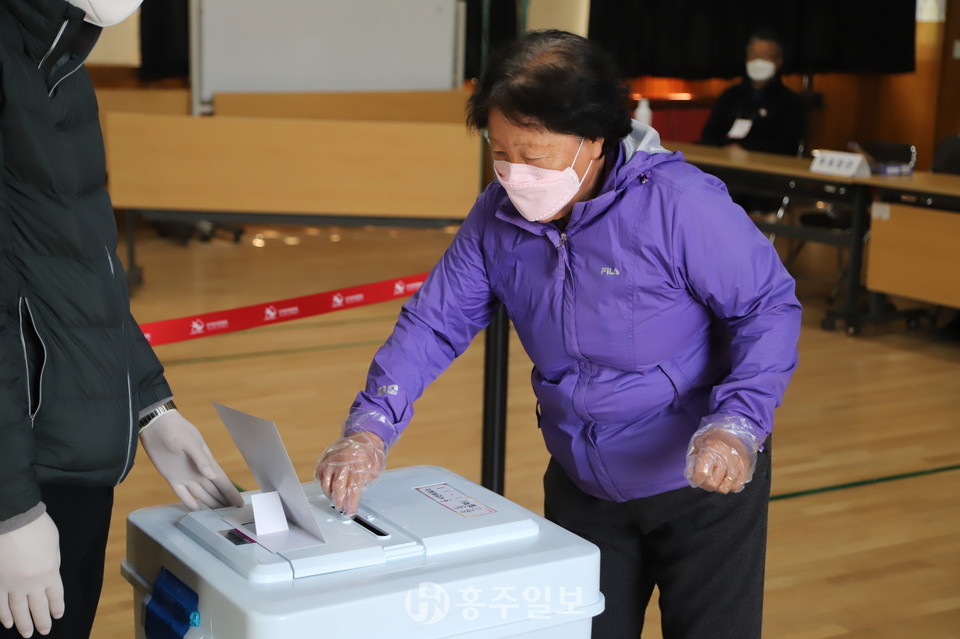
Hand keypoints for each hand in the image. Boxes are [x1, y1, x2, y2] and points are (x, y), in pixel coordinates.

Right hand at [0, 512, 63, 636]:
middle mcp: (32, 583)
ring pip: (18, 610)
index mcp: (50, 572)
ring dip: (23, 623)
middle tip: (44, 631)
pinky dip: (3, 615)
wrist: (13, 520)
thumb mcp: (54, 546)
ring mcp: (12, 584)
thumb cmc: (37, 528)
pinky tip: (6, 623)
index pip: (55, 596)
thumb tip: (49, 575)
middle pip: (38, 607)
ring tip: (27, 633)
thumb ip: (52, 563)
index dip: (56, 607)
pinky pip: (0, 604)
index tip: (57, 615)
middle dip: (42, 620)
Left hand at [140, 409, 242, 509]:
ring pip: (201, 494)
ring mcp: (185, 475)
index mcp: (206, 462)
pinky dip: (189, 503)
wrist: (156, 426)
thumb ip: (201, 460)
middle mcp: (198, 471)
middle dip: (223, 501)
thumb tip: (212, 476)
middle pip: (213, 490)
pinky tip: (195, 511)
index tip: (240, 503)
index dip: (231, 492)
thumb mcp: (190, 443)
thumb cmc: (176, 430)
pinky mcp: (171, 477)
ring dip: (209, 504)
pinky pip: (182, 494)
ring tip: (217, 516)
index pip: (222, 481)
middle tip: (232, 515)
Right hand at [314, 432, 386, 516]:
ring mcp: (334, 458)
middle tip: (341, 508)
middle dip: (339, 501)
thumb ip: (363, 482)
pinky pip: (320, 473)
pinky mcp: (326, 457)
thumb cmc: (370, 454)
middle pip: (338, 486)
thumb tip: (354, 498)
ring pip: (326, 481)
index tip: (350, 511)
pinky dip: (323, 482)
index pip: (353, 488)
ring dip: (329, 494)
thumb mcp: (374, 469)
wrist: (364, 436)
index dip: (351, 503)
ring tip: (334, 500)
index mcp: (359, 464)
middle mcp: (345, 460)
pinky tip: (327, 488)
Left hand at [684, 418, 760, 493]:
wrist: (733, 431)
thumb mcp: (698, 443)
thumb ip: (693, 459)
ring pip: (724, 488)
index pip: (701, 473)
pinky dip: (729, 486)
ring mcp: (736, 465)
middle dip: (705, 484)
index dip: (696, 479)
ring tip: (716, 479)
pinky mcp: (745, 469)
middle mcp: (725, 458)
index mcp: (711, 449)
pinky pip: (736, 487)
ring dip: (717, 486)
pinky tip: (725, 478)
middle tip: (704, 478)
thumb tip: (691, 477)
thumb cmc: (713, 438)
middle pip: (712, 483)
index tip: (695, 476)